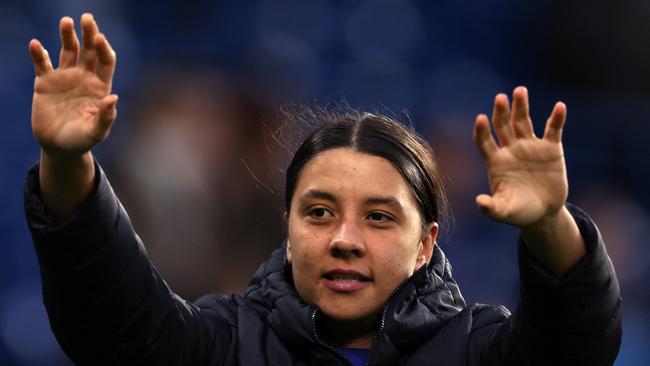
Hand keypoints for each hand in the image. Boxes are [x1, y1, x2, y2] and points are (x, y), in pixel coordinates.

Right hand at [29, 13, 116, 156]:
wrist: (59, 147)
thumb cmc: (82, 141)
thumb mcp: (96, 133)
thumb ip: (105, 117)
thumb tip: (112, 98)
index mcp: (100, 87)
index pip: (106, 61)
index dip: (104, 49)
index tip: (100, 38)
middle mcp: (84, 78)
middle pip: (89, 50)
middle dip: (89, 34)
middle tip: (87, 18)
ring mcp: (65, 78)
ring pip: (67, 51)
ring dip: (67, 36)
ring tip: (66, 21)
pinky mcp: (45, 82)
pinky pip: (42, 64)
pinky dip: (39, 54)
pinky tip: (36, 45)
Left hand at [473, 86, 567, 227]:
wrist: (543, 212)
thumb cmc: (518, 211)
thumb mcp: (504, 211)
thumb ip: (492, 208)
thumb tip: (479, 202)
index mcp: (495, 161)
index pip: (484, 142)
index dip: (482, 131)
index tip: (480, 119)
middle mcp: (510, 149)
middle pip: (502, 126)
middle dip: (501, 112)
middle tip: (500, 98)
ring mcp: (530, 146)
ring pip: (523, 122)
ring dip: (521, 107)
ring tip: (520, 91)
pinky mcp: (551, 148)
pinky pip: (553, 129)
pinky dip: (556, 119)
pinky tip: (560, 107)